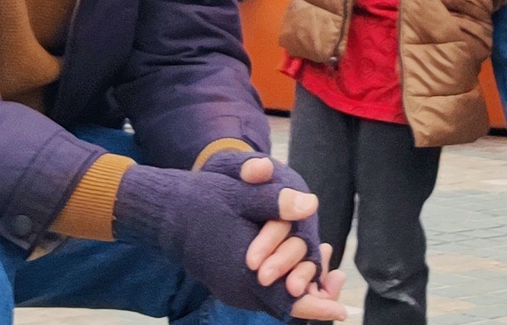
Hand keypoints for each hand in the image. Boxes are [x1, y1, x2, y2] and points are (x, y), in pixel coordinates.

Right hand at [113, 158, 329, 317]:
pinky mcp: (228, 285)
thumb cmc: (201, 202)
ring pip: (272, 299)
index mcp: (244, 272)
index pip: (286, 300)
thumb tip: (312, 204)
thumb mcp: (240, 196)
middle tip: (337, 284)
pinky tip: (297, 269)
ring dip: (297, 290)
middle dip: (313, 297)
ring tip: (325, 277)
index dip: (316, 306)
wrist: (164, 214)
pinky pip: (261, 293)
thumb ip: (276, 202)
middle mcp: (238, 289)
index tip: (342, 311)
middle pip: (284, 305)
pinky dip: (280, 285)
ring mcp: (232, 290)